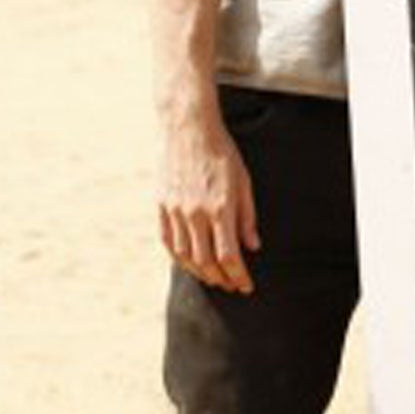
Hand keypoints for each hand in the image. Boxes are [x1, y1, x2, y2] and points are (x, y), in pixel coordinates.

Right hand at [156, 108, 259, 293]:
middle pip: (206, 262)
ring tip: (213, 278)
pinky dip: (179, 259)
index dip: (239, 276)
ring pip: (185, 257)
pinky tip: (189, 263)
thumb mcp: (244, 182)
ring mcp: (175, 210)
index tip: (246, 286)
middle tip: (232, 285)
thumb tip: (253, 246)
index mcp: (220, 208)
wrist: (188, 127)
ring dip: (200, 273)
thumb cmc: (221, 152)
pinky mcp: (161, 205)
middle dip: (221, 279)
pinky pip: (167, 242)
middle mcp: (195, 213)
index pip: (229, 256)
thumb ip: (247, 217)